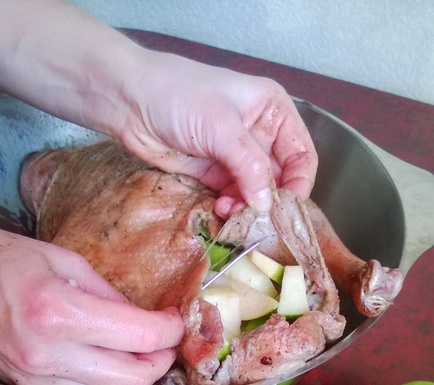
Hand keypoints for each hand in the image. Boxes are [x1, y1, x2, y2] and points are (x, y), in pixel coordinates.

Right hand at [0, 232, 183, 384]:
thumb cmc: (6, 263)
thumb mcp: (64, 261)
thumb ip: (110, 295)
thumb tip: (146, 320)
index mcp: (57, 313)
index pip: (139, 337)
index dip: (170, 331)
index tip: (176, 321)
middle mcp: (47, 355)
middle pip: (133, 380)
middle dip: (161, 360)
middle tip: (165, 340)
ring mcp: (37, 380)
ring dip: (138, 378)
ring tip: (143, 353)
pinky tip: (113, 365)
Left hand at [121, 51, 317, 217]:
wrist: (129, 100)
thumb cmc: (178, 95)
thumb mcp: (222, 127)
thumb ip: (249, 167)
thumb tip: (266, 205)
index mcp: (272, 111)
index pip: (301, 155)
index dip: (299, 184)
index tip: (286, 209)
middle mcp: (259, 134)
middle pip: (280, 179)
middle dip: (269, 202)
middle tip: (257, 221)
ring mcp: (235, 156)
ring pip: (255, 193)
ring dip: (248, 209)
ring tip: (231, 213)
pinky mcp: (213, 173)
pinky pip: (233, 198)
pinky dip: (231, 210)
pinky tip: (221, 211)